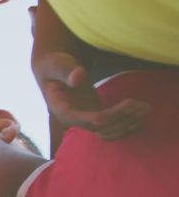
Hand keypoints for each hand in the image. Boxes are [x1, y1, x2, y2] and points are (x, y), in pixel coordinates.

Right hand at [36, 51, 150, 139]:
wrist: (53, 70)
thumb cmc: (54, 65)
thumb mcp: (58, 64)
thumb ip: (66, 71)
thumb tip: (78, 77)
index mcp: (60, 108)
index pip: (80, 120)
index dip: (101, 117)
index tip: (124, 106)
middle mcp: (72, 119)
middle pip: (98, 128)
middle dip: (121, 118)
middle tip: (140, 104)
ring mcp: (84, 119)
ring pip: (107, 131)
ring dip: (126, 123)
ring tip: (144, 108)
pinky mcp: (95, 116)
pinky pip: (111, 127)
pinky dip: (126, 123)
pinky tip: (139, 113)